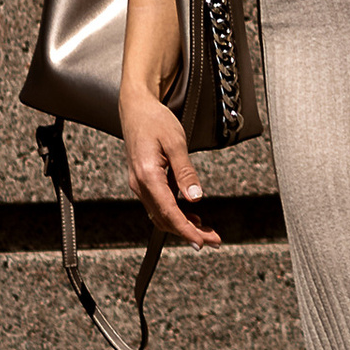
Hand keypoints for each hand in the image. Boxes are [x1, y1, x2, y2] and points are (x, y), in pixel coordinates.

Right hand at [121, 84, 219, 247]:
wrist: (136, 109)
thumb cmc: (154, 121)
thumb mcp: (176, 143)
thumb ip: (185, 172)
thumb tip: (195, 198)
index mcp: (147, 176)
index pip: (168, 212)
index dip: (186, 230)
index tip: (202, 241)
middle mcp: (140, 185)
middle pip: (164, 219)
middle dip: (188, 232)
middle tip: (213, 240)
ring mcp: (141, 184)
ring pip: (162, 214)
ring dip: (183, 225)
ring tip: (206, 231)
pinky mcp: (145, 181)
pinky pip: (160, 204)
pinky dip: (176, 213)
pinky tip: (191, 215)